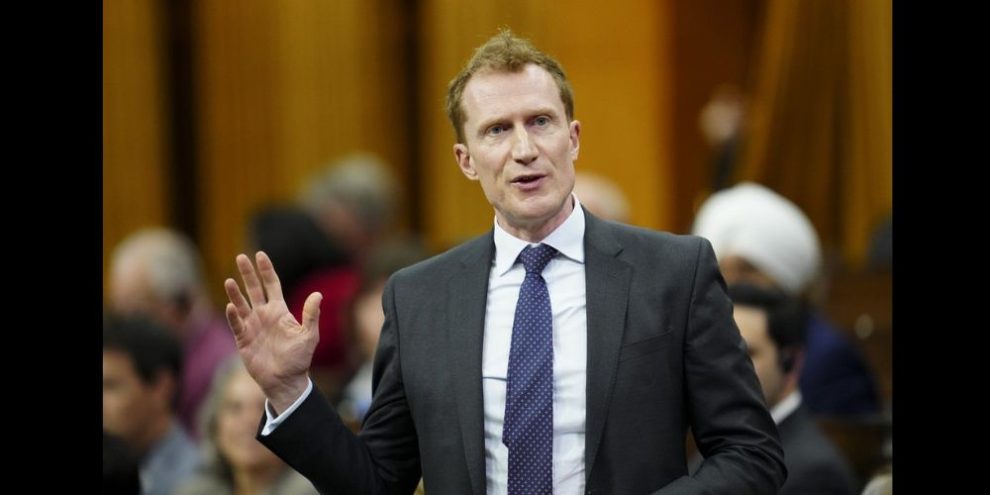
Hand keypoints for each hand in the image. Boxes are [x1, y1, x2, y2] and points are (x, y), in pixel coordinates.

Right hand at [224, 251, 321, 412]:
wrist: (285, 381)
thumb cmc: (299, 359)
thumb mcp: (309, 336)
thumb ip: (311, 315)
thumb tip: (318, 295)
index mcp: (280, 311)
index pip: (272, 285)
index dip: (266, 270)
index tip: (260, 255)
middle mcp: (264, 315)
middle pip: (254, 289)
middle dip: (248, 273)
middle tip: (241, 256)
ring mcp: (252, 326)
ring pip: (242, 305)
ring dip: (236, 293)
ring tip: (230, 280)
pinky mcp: (243, 340)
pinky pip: (236, 325)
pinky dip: (233, 316)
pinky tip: (231, 306)